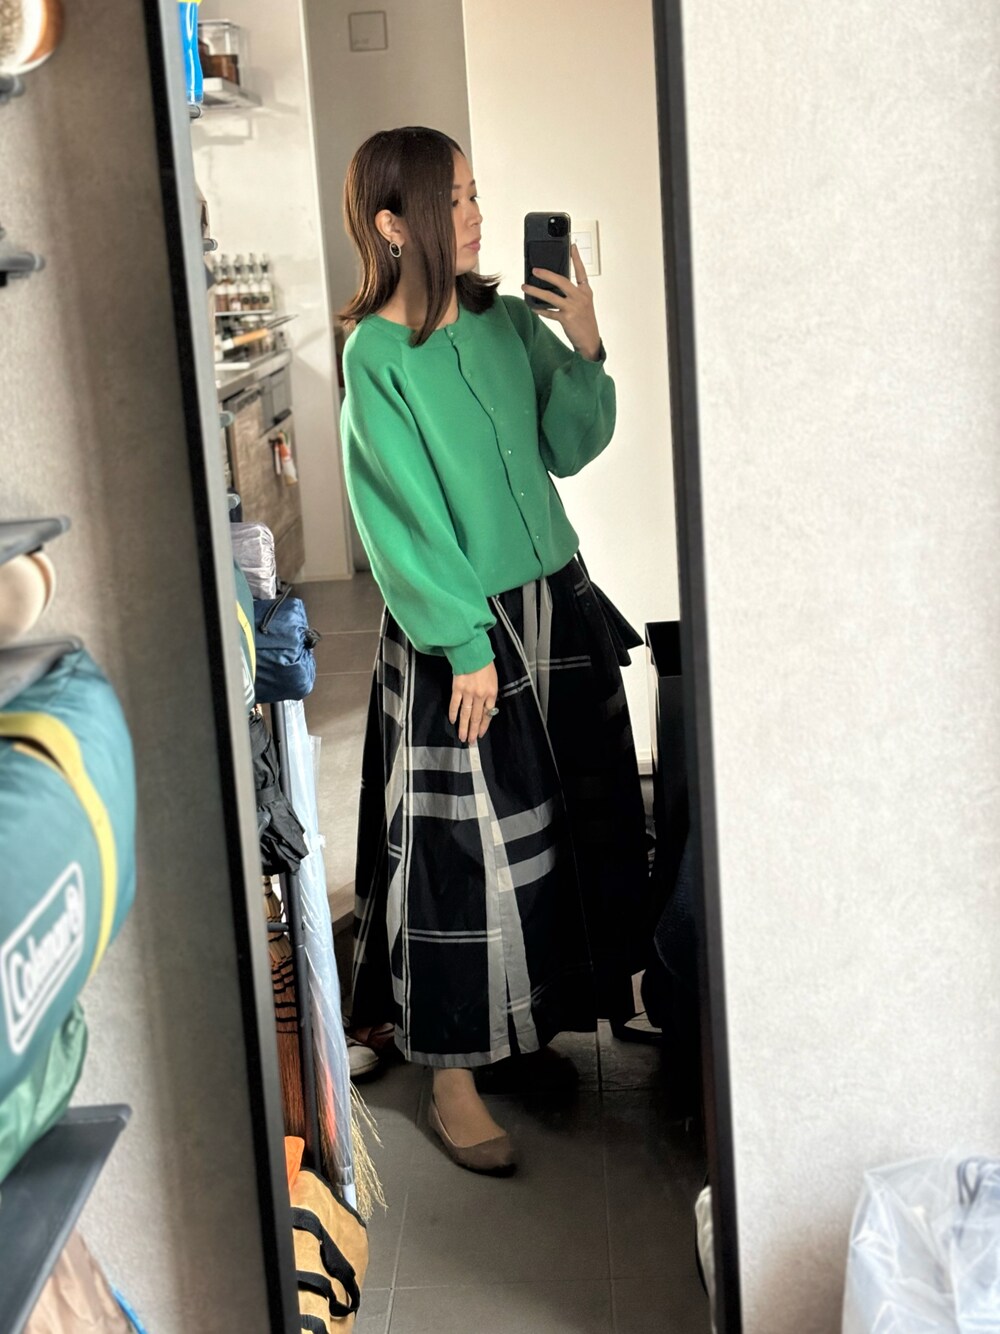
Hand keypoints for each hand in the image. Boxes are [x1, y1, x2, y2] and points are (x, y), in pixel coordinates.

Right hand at [449, 662, 498, 744]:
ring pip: (466, 714)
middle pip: (477, 717)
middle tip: (471, 742)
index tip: (481, 735)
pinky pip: (455, 704)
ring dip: (464, 727)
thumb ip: (490, 695)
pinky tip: (452, 721)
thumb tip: (486, 708)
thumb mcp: (493, 680)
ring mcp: (468, 693)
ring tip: (462, 737)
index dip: (484, 726)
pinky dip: (453, 713)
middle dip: (474, 731)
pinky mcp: (457, 688)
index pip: (488, 714)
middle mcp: (480, 695)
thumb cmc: (485, 665)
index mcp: (491, 693)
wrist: (473, 652)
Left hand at [522, 243, 601, 359]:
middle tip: (535, 270)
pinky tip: (533, 307)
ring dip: (536, 291)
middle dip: (547, 274)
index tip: (572, 246)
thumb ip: (573, 293)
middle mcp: (580, 297)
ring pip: (551, 296)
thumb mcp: (583, 303)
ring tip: (525, 287)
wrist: (590, 340)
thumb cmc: (585, 321)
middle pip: (562, 281)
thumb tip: (554, 285)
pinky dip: (540, 309)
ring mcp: (573, 308)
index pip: (581, 271)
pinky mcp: (566, 319)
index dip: (576, 258)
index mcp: (586, 291)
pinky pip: (549, 312)